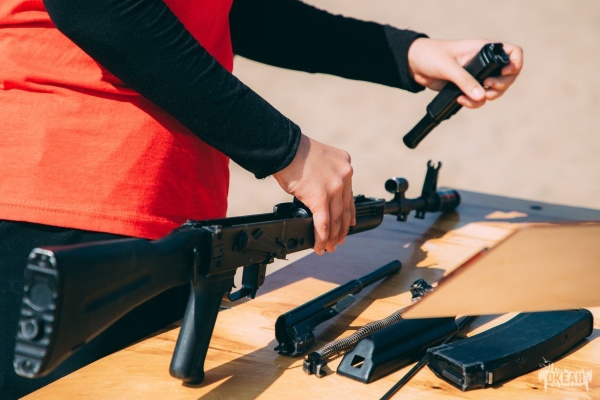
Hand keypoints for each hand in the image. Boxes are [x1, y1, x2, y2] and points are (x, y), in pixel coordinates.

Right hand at [273, 134, 355, 254]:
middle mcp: (344, 176)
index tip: (350, 224)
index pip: (350, 194)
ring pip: (335, 219)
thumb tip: (321, 195)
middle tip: (340, 240)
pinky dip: (321, 237)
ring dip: (332, 236)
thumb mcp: (320, 159)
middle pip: (345, 209)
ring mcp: (334, 187)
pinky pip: (322, 223)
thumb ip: (326, 176)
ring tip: (329, 247)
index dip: (350, 213)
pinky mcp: (320, 197)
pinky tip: (320, 245)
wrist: (284, 148)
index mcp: (345, 165)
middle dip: (341, 229)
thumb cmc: (295, 152)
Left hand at [408, 38, 522, 107]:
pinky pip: (479, 99)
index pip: (512, 52)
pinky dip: (474, 103)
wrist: (415, 65)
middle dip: (500, 86)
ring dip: (487, 97)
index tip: (505, 73)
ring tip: (470, 98)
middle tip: (486, 88)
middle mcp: (484, 62)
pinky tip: (461, 101)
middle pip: (508, 77)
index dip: (515, 64)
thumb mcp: (448, 67)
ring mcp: (477, 76)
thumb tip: (481, 96)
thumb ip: (464, 81)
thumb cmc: (431, 56)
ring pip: (495, 91)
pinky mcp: (467, 87)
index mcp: (483, 49)